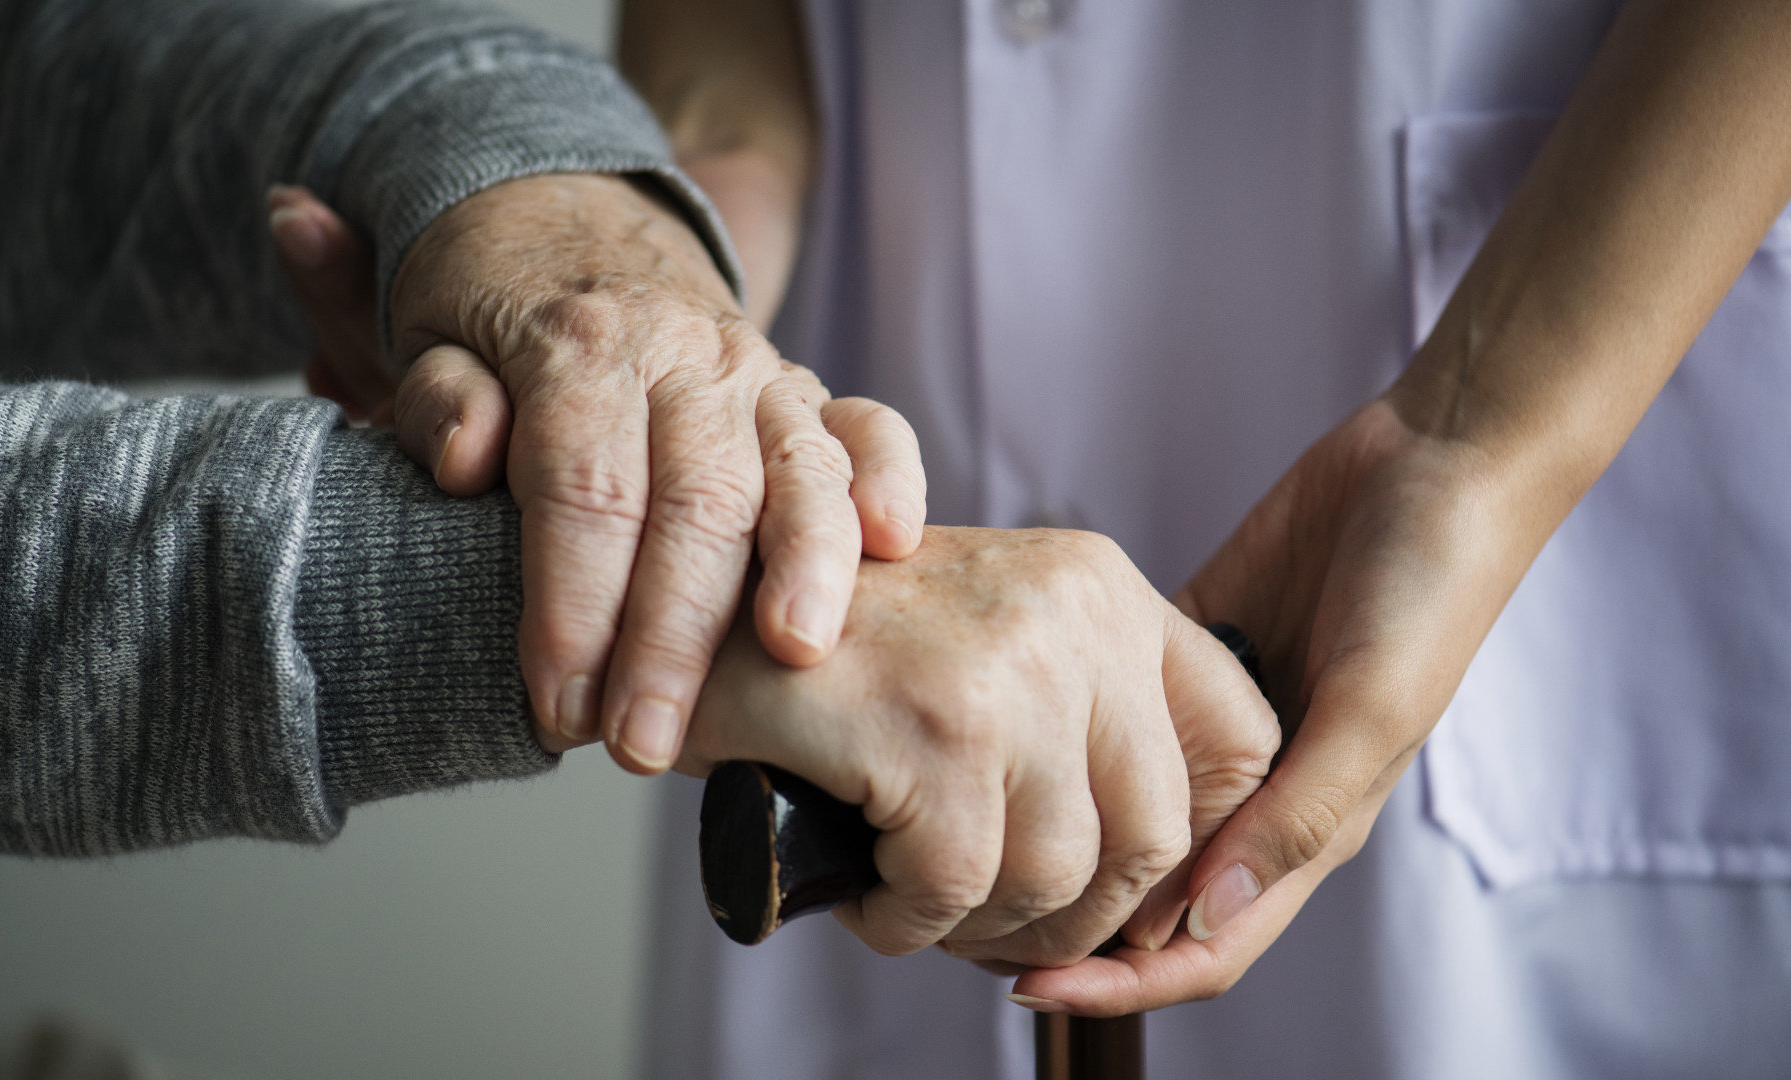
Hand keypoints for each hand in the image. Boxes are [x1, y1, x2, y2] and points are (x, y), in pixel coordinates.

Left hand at [266, 179, 926, 772]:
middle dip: (674, 633)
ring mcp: (758, 373)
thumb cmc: (494, 306)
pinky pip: (870, 426)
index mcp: (580, 345)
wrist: (569, 220)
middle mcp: (684, 356)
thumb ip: (441, 399)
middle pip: (696, 500)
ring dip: (803, 567)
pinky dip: (889, 479)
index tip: (559, 707)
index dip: (573, 606)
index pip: (584, 489)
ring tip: (795, 656)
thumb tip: (469, 459)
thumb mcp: (430, 334)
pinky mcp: (807, 393)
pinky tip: (893, 544)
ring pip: (796, 469)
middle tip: (645, 743)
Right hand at [678, 526, 1278, 962]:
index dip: (1197, 844)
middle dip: (1075, 915)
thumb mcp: (991, 642)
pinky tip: (868, 896)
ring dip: (980, 925)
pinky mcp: (932, 729)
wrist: (689, 611)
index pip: (1238, 739)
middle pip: (1153, 836)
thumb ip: (1088, 713)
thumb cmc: (838, 650)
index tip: (1122, 889)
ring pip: (1056, 877)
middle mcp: (1074, 612)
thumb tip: (1174, 872)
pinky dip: (907, 924)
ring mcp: (1008, 668)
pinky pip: (953, 890)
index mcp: (1102, 586)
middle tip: (994, 925)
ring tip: (915, 902)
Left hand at [1007, 399, 1544, 1014]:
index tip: (1026, 988)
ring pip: (1124, 811)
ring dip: (1061, 834)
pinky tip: (1007, 731)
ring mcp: (1218, 724)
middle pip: (1149, 893)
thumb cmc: (1429, 588)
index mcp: (1308, 824)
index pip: (1206, 941)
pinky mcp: (1191, 652)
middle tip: (967, 921)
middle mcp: (1256, 789)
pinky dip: (1068, 733)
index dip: (1122, 982)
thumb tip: (1206, 917)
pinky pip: (1116, 711)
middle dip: (1069, 924)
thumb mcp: (1373, 707)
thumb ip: (1298, 815)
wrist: (1436, 461)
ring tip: (971, 835)